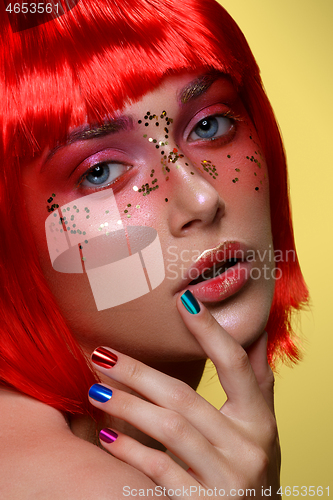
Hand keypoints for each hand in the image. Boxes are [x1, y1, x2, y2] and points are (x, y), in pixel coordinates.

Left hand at [88, 291, 279, 498]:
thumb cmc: (251, 466)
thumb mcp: (261, 426)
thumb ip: (257, 381)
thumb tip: (258, 333)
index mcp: (260, 421)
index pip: (235, 364)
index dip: (210, 331)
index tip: (183, 299)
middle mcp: (249, 448)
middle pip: (185, 398)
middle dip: (139, 373)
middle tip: (102, 354)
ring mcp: (227, 479)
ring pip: (170, 430)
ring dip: (128, 406)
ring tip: (95, 389)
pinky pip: (160, 471)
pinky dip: (131, 450)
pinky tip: (107, 434)